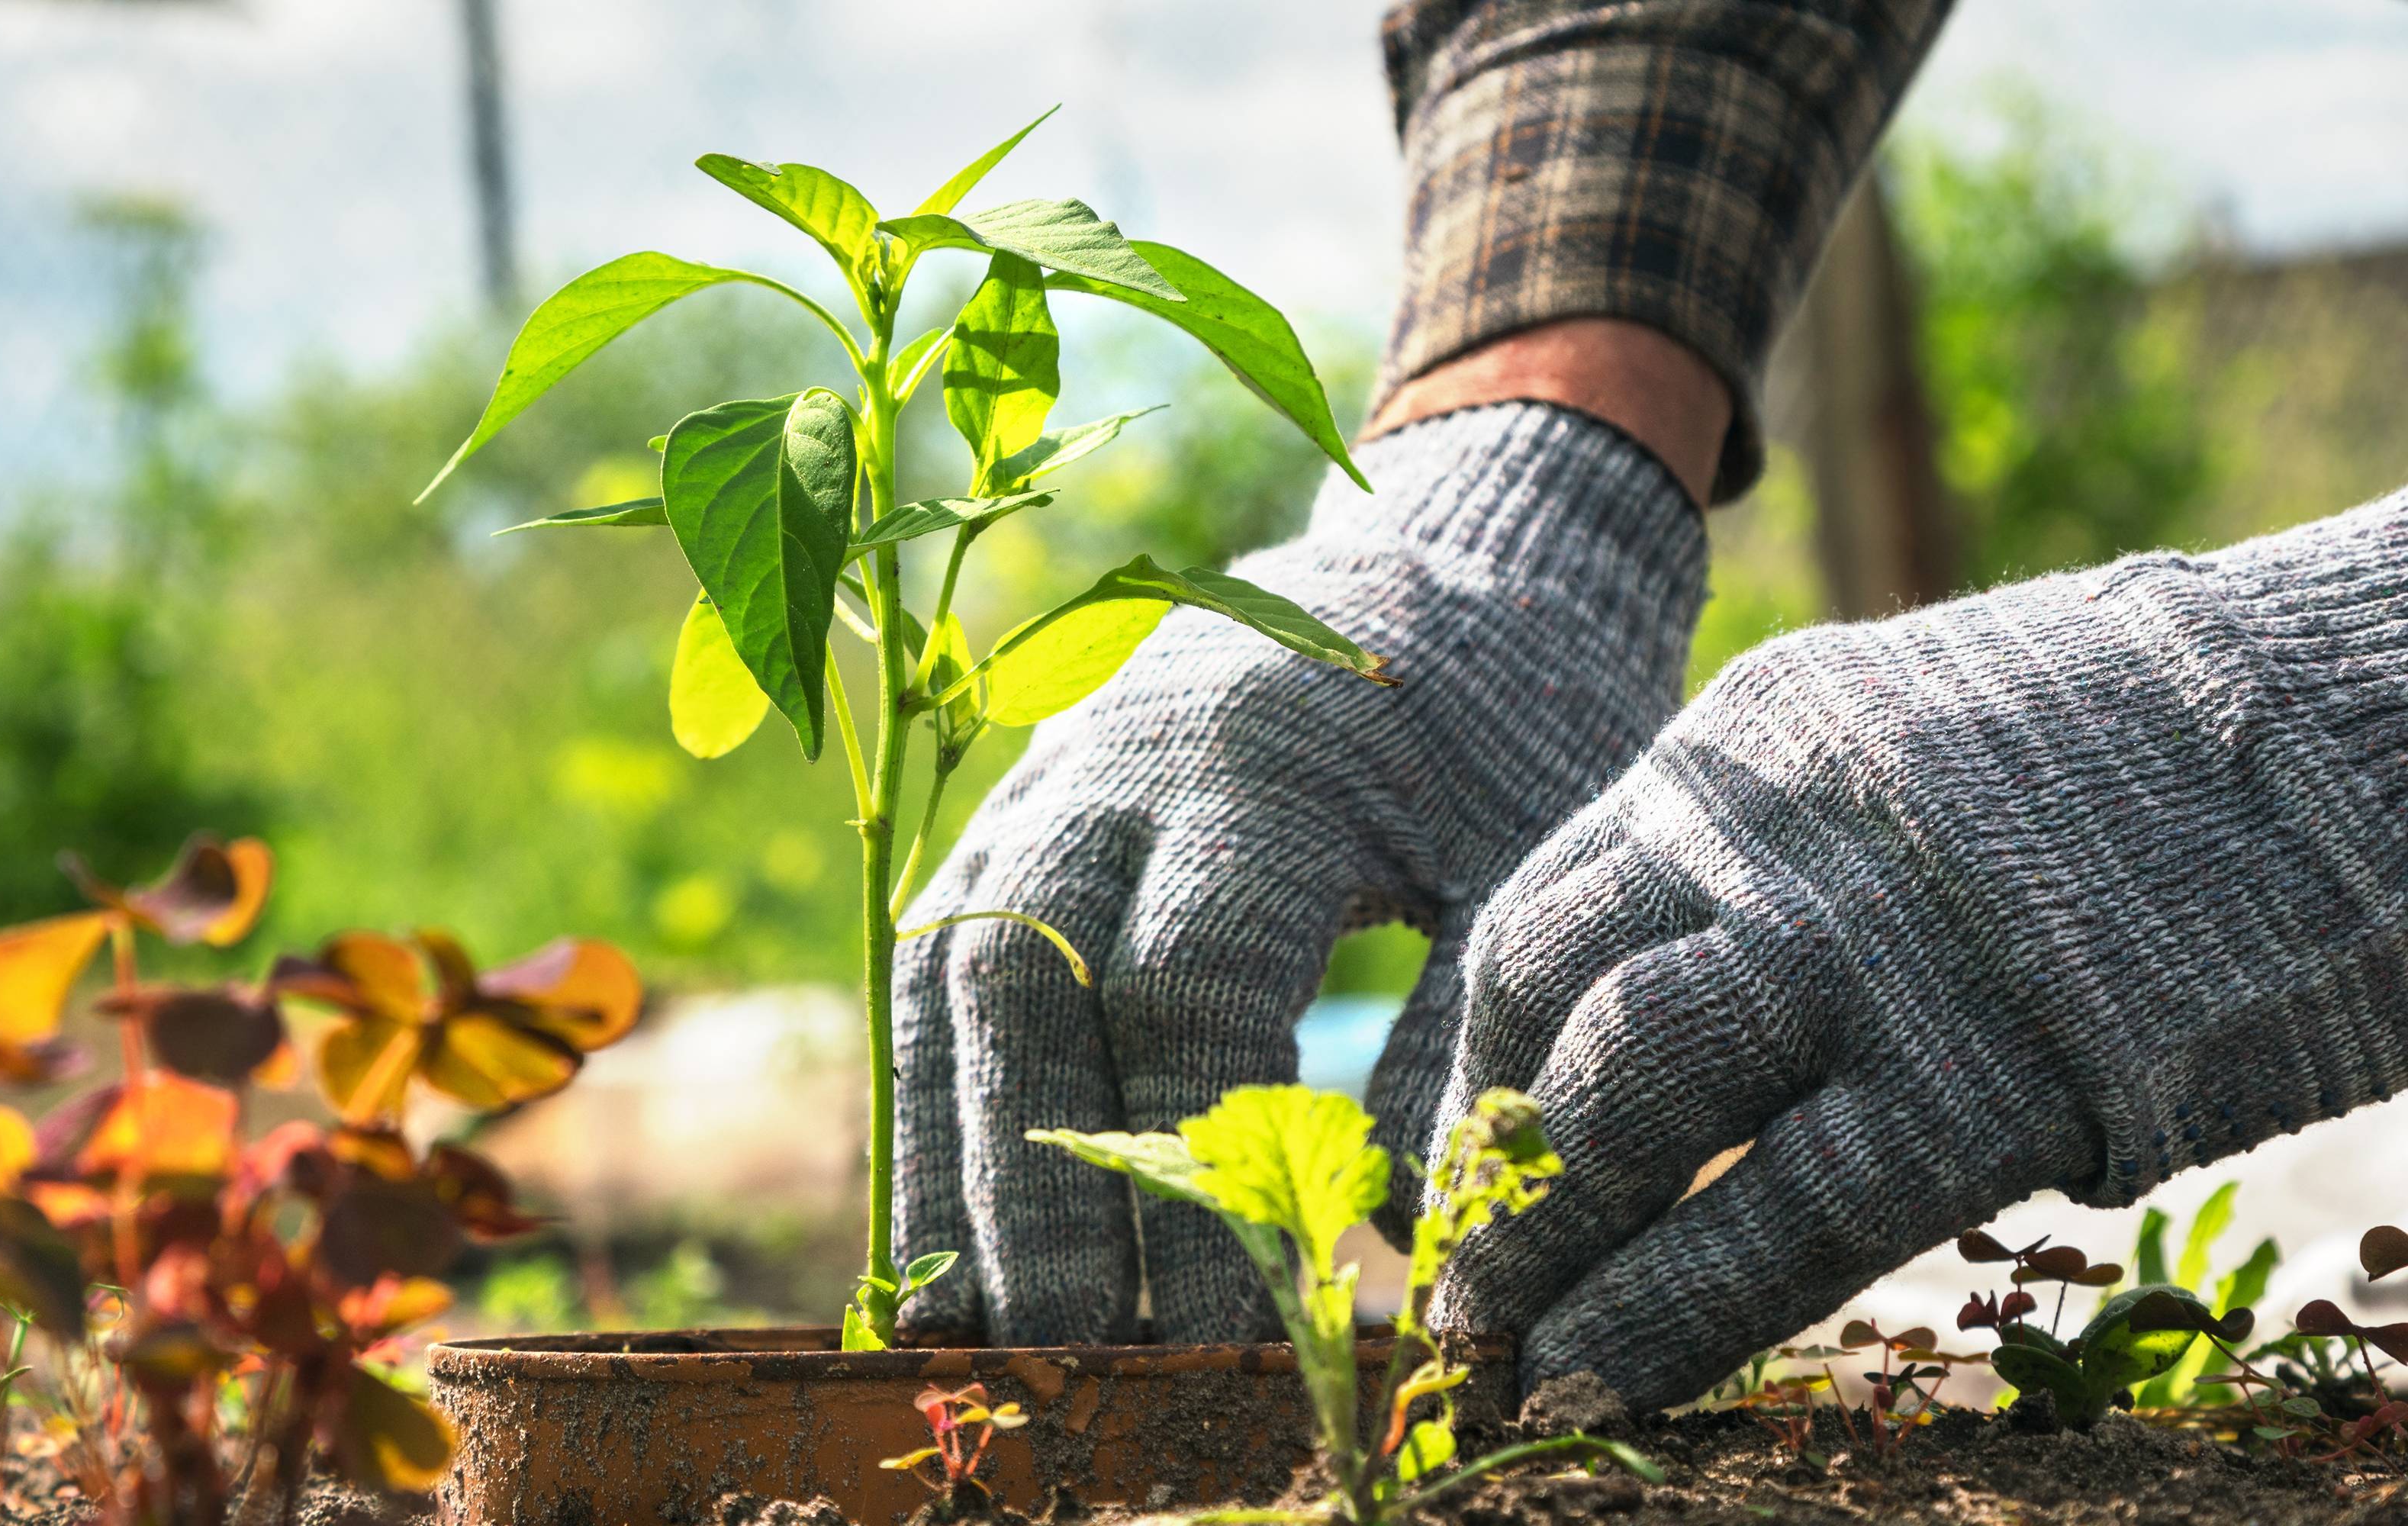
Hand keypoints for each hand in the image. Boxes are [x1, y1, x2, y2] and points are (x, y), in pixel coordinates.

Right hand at [893, 401, 1707, 1346]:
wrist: (1449, 566)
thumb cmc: (1520, 722)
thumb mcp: (1536, 863)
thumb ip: (1457, 1042)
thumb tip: (1381, 1251)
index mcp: (1261, 761)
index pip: (1186, 992)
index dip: (1195, 1170)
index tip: (1234, 1332)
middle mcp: (1113, 763)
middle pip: (1031, 994)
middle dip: (1044, 1194)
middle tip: (1078, 1361)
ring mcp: (1040, 783)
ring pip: (953, 986)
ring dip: (962, 1165)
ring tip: (983, 1334)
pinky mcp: (1012, 818)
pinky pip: (936, 969)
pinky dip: (935, 1104)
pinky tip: (949, 1234)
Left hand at [1431, 495, 2407, 1410]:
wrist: (2353, 724)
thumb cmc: (2148, 760)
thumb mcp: (1908, 747)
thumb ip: (1791, 850)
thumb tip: (1696, 983)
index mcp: (1742, 749)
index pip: (1539, 917)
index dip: (1476, 1057)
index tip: (1457, 1150)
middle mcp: (1764, 836)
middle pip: (1547, 1005)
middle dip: (1483, 1157)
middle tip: (1451, 1271)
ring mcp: (1858, 955)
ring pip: (1624, 1102)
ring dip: (1544, 1239)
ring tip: (1494, 1345)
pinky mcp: (1971, 1080)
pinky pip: (1774, 1221)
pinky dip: (1668, 1316)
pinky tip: (1600, 1383)